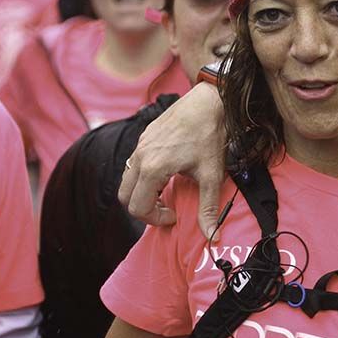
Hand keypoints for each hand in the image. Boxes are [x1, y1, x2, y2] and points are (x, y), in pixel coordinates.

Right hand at [118, 83, 227, 238]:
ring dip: (142, 192)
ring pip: (127, 180)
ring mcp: (140, 145)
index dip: (155, 219)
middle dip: (144, 209)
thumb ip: (209, 208)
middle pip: (125, 197)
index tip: (175, 214)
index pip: (138, 208)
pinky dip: (144, 176)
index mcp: (152, 169)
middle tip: (167, 208)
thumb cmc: (210, 135)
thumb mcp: (212, 175)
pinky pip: (134, 163)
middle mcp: (140, 157)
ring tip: (167, 191)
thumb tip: (213, 237)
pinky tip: (167, 172)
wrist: (209, 100)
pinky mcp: (144, 136)